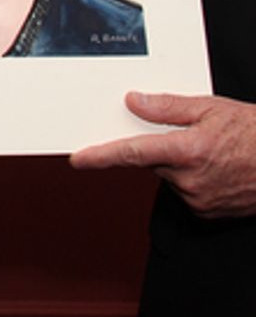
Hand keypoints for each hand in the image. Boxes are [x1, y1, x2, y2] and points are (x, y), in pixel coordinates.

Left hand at [70, 91, 255, 218]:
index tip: (78, 159)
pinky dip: (191, 178)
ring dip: (176, 163)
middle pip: (150, 162)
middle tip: (184, 134)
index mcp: (187, 151)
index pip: (132, 153)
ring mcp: (199, 200)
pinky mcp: (207, 213)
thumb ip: (168, 107)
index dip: (101, 156)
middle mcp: (190, 179)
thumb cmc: (255, 134)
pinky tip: (214, 167)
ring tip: (209, 150)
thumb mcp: (212, 108)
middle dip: (157, 147)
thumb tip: (135, 103)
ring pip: (168, 176)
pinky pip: (184, 191)